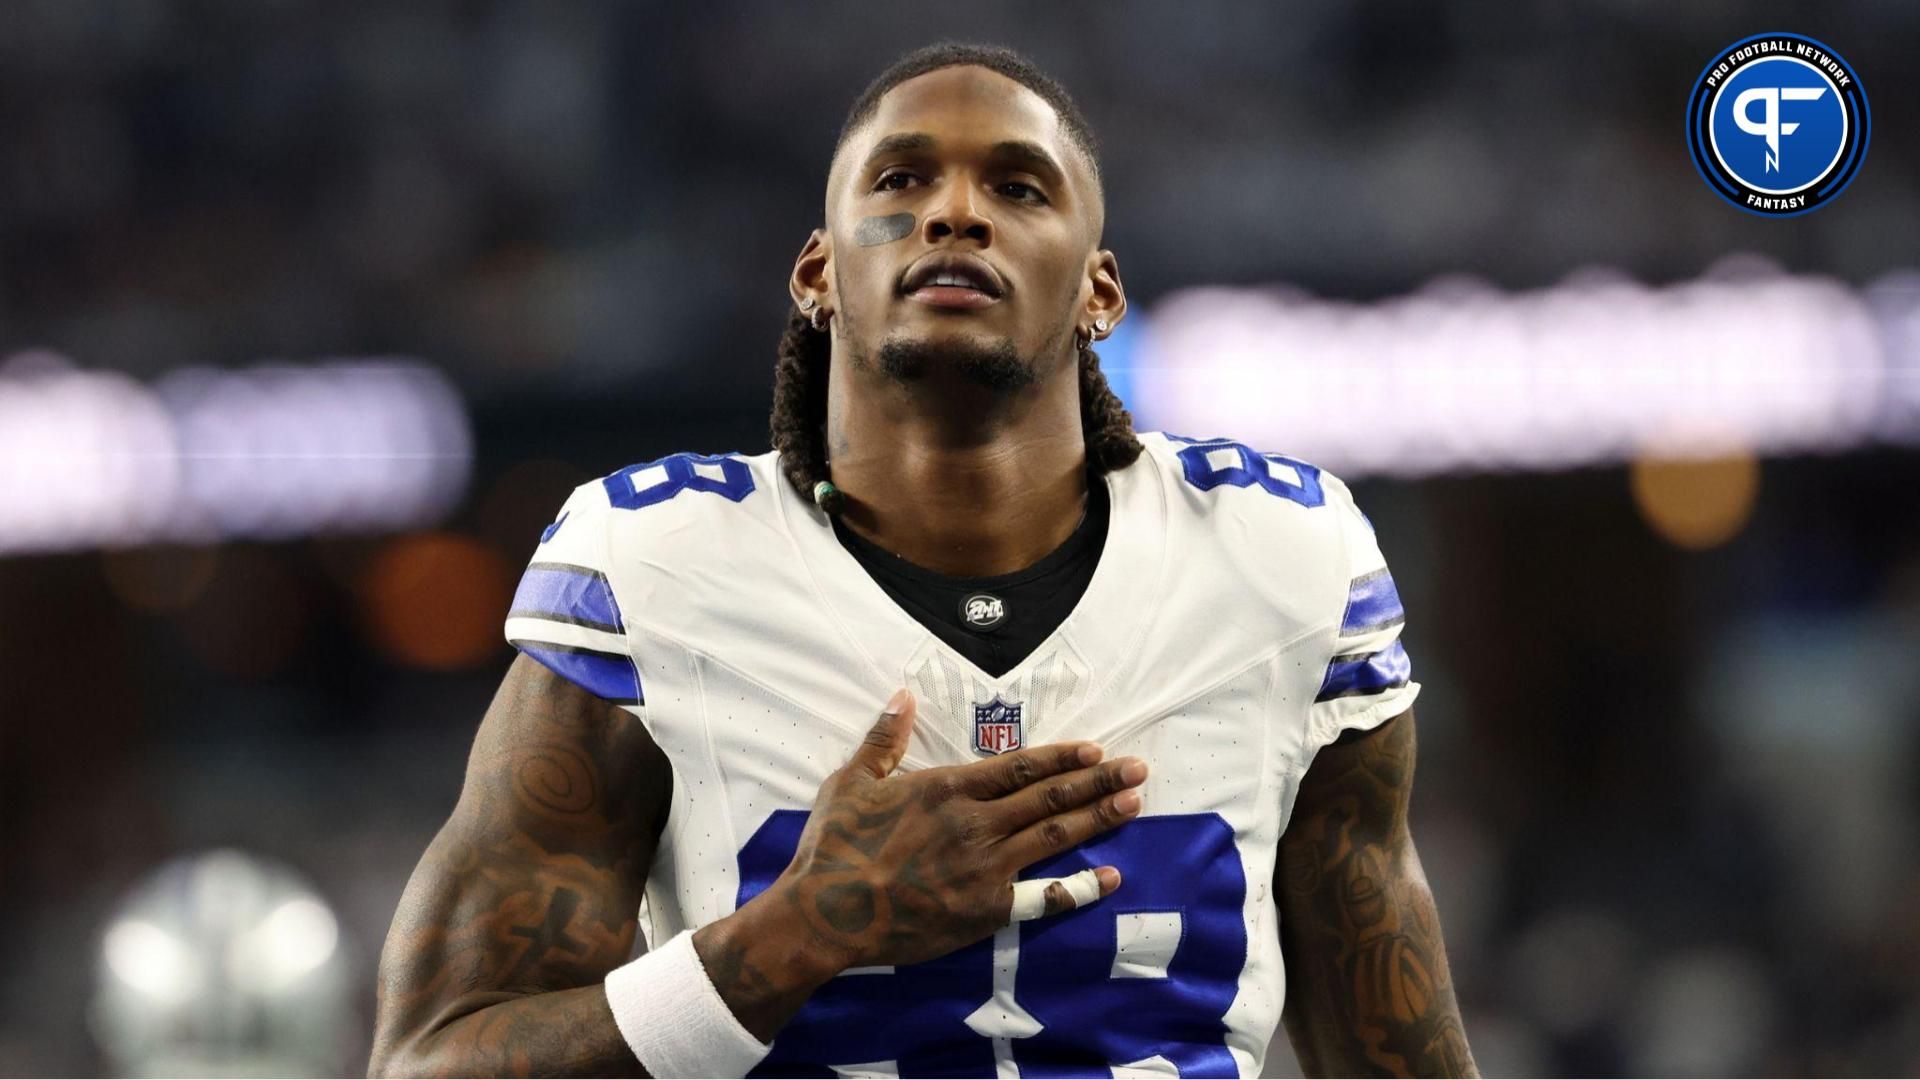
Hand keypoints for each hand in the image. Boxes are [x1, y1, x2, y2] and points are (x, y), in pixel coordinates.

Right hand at [768, 687, 1146, 971]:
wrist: (827, 914)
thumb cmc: (835, 845)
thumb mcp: (851, 780)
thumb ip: (884, 737)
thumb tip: (902, 695)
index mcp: (948, 788)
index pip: (1021, 766)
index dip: (1063, 757)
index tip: (1096, 750)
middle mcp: (976, 823)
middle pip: (1050, 797)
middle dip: (1098, 781)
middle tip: (1138, 769)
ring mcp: (986, 868)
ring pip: (1054, 836)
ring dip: (1098, 819)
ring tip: (1133, 804)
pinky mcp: (986, 910)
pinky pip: (1044, 897)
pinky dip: (1080, 887)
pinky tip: (1110, 877)